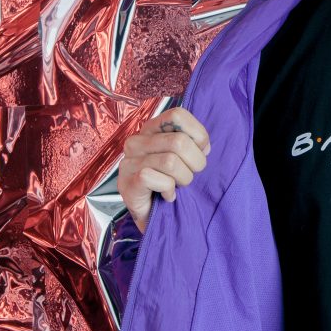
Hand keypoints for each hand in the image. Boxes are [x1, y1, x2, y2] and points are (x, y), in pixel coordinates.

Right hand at [117, 107, 211, 233]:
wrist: (154, 216)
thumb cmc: (171, 182)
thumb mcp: (185, 157)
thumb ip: (193, 143)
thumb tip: (204, 146)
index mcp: (151, 129)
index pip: (177, 115)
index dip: (198, 134)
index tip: (201, 151)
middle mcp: (136, 141)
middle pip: (179, 141)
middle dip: (195, 162)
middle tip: (191, 174)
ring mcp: (129, 162)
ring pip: (171, 162)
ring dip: (184, 178)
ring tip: (179, 186)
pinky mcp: (127, 183)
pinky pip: (158, 179)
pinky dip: (170, 190)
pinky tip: (167, 195)